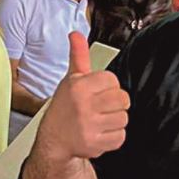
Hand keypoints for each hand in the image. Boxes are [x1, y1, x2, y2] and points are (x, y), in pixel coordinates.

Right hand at [35, 32, 128, 161]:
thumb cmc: (66, 107)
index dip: (108, 86)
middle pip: (123, 99)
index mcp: (78, 87)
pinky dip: (113, 136)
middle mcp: (83, 106)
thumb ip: (78, 56)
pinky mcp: (95, 144)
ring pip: (124, 118)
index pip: (112, 80)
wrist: (54, 140)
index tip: (98, 93)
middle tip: (101, 107)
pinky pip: (120, 137)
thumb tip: (75, 34)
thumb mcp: (71, 80)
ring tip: (100, 120)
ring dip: (115, 121)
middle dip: (115, 103)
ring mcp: (89, 126)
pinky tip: (100, 133)